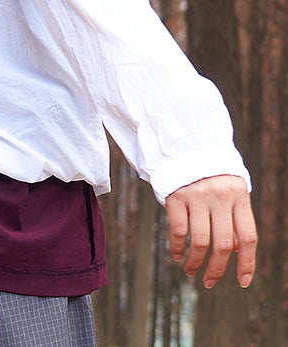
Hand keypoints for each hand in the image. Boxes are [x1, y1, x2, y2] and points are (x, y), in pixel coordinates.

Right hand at [165, 174, 256, 288]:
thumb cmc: (212, 174)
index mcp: (239, 195)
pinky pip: (179, 230)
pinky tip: (178, 254)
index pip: (248, 237)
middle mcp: (219, 196)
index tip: (242, 281)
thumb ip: (234, 218)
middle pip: (223, 244)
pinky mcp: (176, 195)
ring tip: (192, 271)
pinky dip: (178, 247)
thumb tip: (235, 252)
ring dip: (195, 262)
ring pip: (200, 241)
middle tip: (209, 281)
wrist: (185, 144)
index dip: (247, 263)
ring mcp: (197, 195)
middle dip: (216, 269)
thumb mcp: (230, 191)